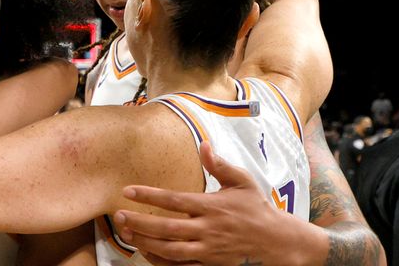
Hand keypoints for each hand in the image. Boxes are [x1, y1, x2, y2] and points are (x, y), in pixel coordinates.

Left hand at [113, 142, 302, 265]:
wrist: (280, 243)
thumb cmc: (258, 208)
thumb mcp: (242, 182)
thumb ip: (219, 165)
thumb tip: (204, 144)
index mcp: (212, 206)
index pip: (174, 200)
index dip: (149, 196)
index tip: (127, 191)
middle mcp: (208, 229)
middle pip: (166, 228)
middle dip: (139, 223)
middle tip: (118, 216)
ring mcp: (208, 250)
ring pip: (170, 251)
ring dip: (145, 243)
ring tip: (126, 235)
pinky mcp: (211, 265)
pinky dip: (161, 262)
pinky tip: (146, 252)